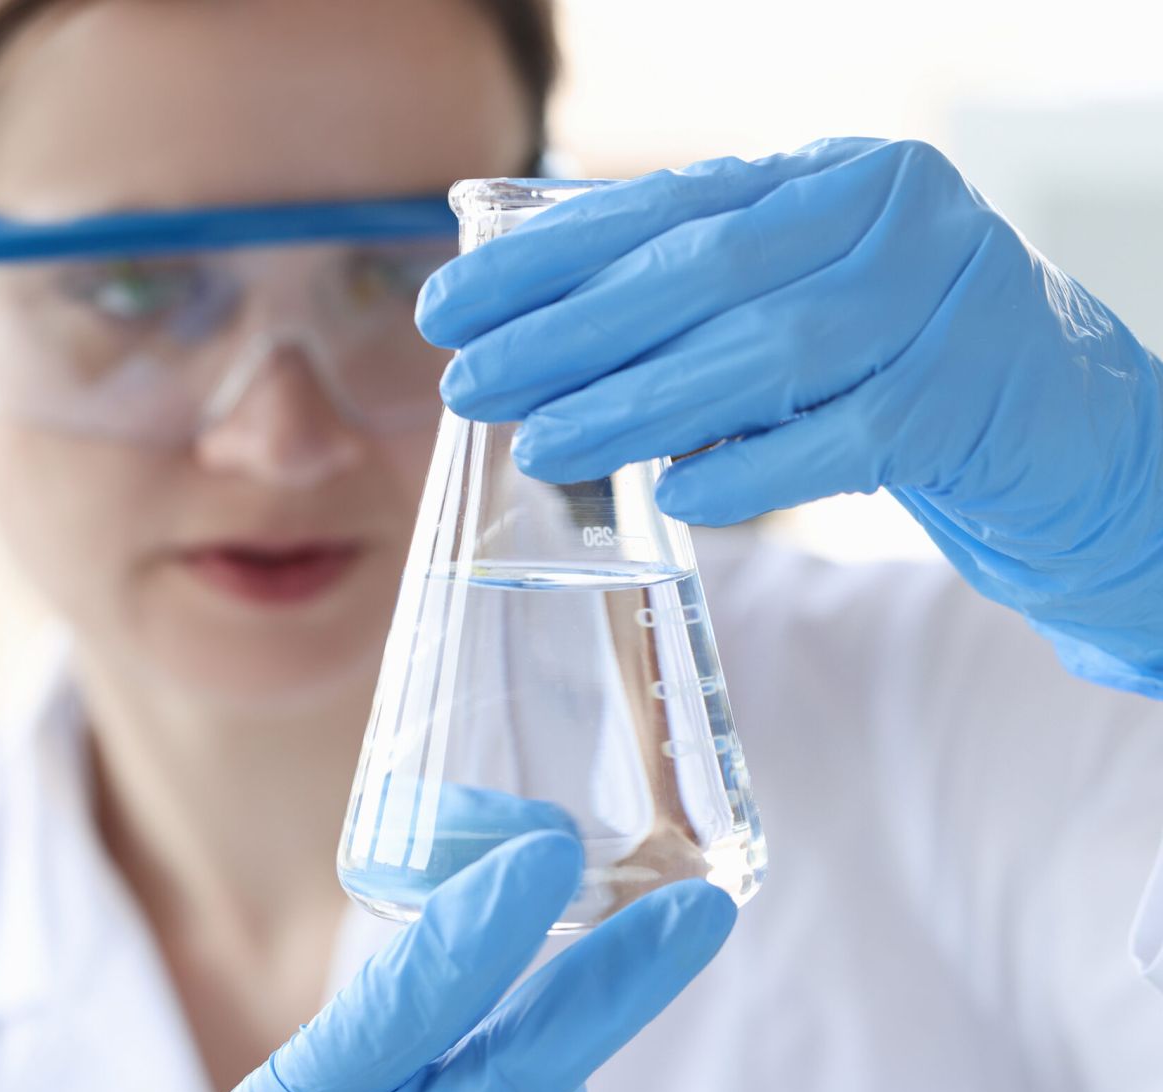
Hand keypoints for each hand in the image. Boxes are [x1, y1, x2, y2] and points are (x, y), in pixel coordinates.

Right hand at [161, 831, 735, 1091]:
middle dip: (614, 986)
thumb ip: (409, 996)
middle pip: (517, 1081)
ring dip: (559, 1086)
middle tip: (700, 909)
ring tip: (497, 1081)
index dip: (479, 931)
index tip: (550, 853)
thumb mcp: (310, 1071)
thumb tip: (540, 887)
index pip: (398, 1008)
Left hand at [418, 139, 1162, 697]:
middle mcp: (887, 214)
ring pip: (762, 352)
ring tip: (541, 443)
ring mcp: (941, 300)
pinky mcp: (974, 397)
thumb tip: (542, 318)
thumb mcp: (798, 305)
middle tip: (468, 384)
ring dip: (635, 405)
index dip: (546, 260)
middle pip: (701, 274)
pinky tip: (675, 492)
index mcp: (829, 176)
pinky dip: (752, 468)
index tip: (452, 305)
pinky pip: (844, 440)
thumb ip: (696, 299)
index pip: (663, 208)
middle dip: (567, 335)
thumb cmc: (898, 365)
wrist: (1061, 425)